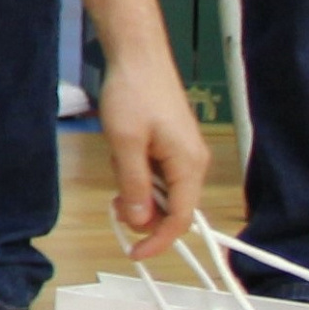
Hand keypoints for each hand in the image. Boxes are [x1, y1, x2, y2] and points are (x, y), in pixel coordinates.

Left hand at [94, 53, 210, 260]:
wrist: (138, 56)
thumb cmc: (132, 94)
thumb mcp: (125, 143)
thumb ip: (134, 185)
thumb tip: (140, 222)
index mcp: (189, 166)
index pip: (181, 220)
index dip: (158, 241)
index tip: (133, 253)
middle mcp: (194, 164)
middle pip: (173, 209)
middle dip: (142, 211)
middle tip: (114, 201)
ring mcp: (184, 154)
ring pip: (161, 191)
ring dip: (136, 188)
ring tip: (117, 158)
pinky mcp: (173, 145)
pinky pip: (156, 173)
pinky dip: (137, 172)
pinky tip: (123, 150)